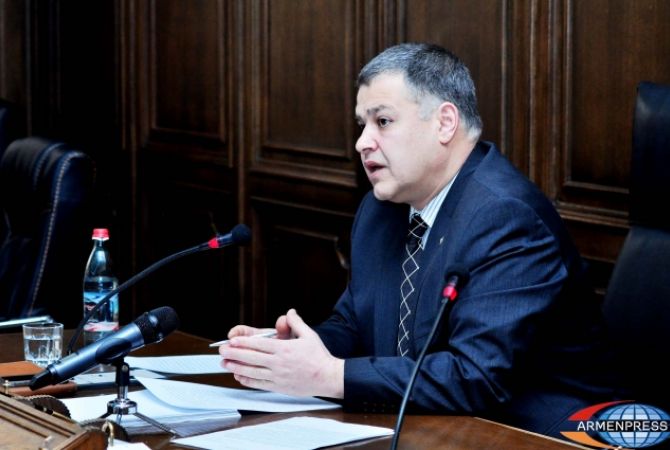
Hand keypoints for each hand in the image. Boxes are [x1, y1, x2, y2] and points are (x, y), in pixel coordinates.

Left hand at [219, 309, 343, 397]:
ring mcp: (278, 376)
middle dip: (234, 354)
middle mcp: (279, 363)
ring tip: (226, 364)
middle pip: (252, 358)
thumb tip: (290, 312)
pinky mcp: (279, 387)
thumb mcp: (309, 335)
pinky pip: (259, 384)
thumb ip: (296, 323)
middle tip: (223, 351)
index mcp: (285, 349)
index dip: (243, 343)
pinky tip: (239, 377)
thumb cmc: (319, 357)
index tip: (232, 341)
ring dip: (237, 367)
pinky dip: (247, 381)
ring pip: (252, 372)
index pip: (259, 345)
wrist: (327, 377)